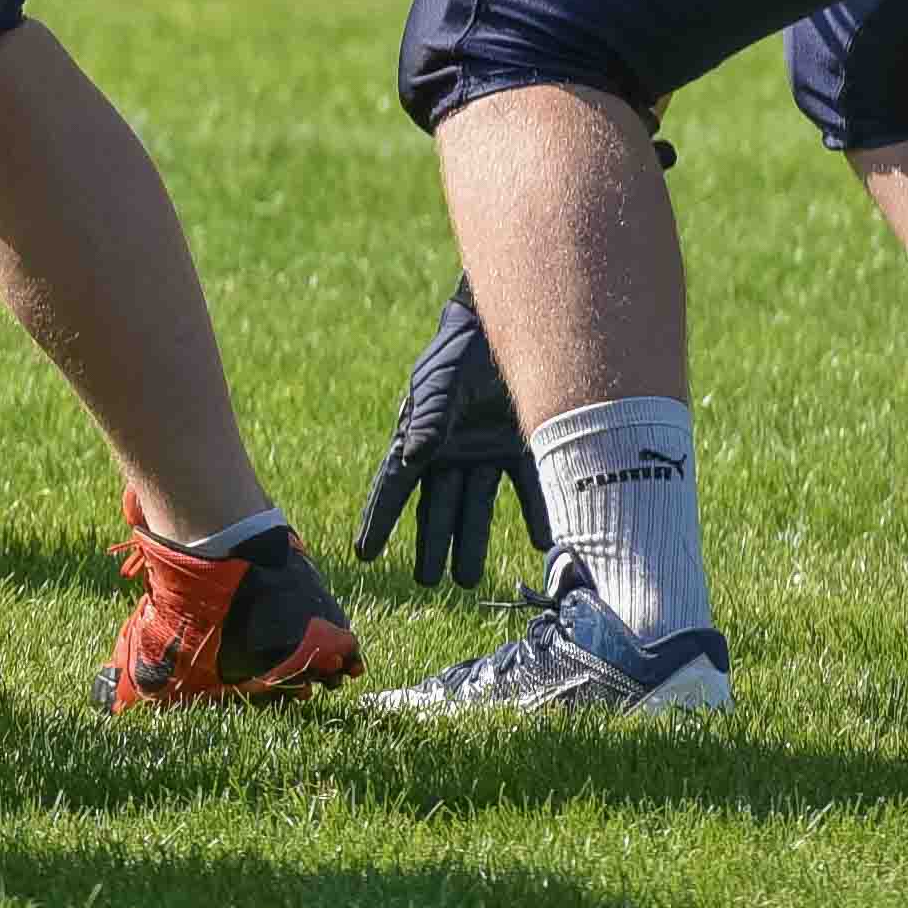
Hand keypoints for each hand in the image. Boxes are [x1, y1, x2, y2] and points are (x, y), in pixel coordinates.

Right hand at [349, 274, 540, 586]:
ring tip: (466, 578)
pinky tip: (542, 542)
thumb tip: (413, 458)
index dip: (378, 520)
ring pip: (475, 507)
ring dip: (471, 541)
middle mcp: (449, 453)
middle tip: (429, 581)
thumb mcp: (440, 382)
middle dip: (431, 544)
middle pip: (436, 507)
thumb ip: (430, 419)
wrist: (509, 326)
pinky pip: (527, 487)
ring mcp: (484, 453)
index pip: (393, 486)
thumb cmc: (460, 350)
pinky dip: (536, 513)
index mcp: (419, 437)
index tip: (366, 553)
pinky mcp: (521, 447)